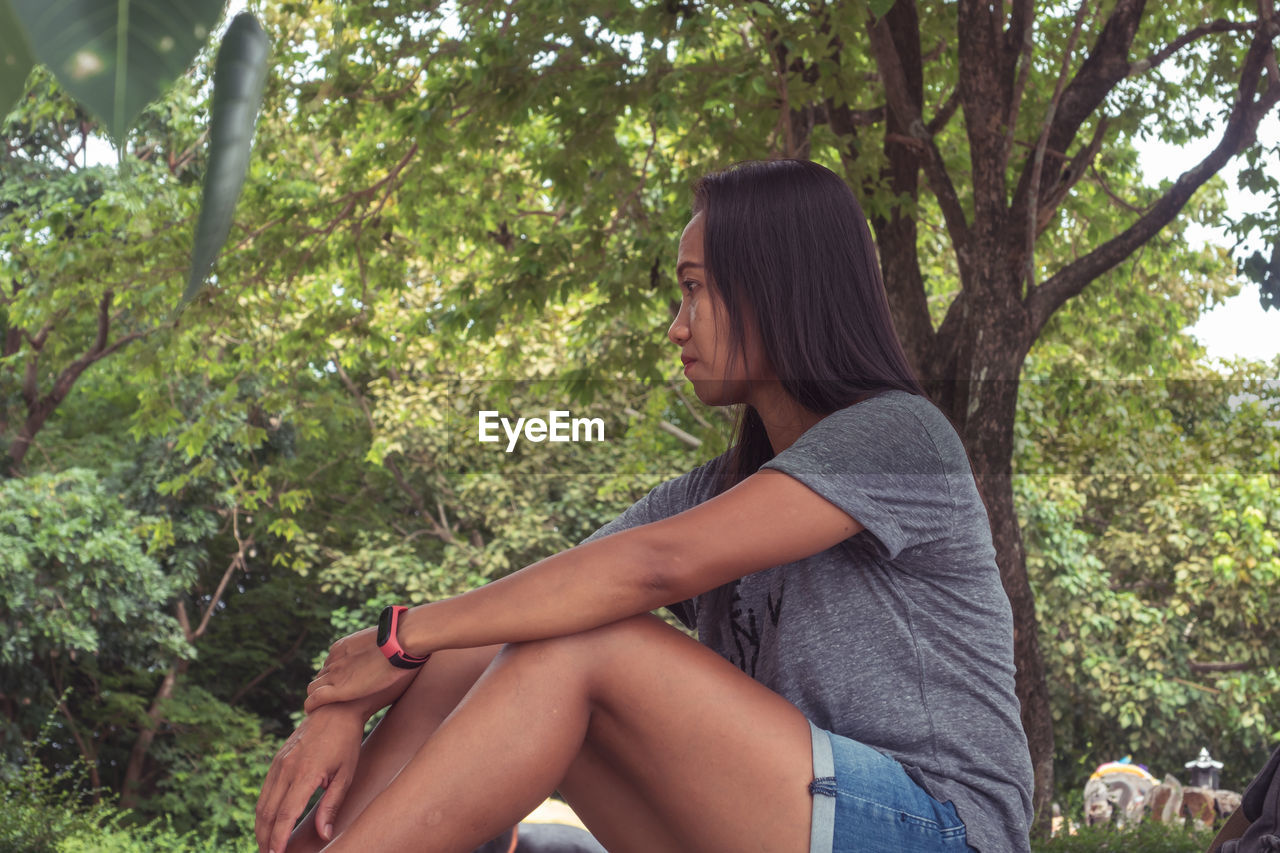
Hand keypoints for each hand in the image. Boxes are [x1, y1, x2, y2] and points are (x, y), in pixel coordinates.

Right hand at [256, 702, 363, 852]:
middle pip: (268, 813)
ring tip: (265, 846)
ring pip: (262, 803)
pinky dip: (263, 811)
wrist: (335, 709)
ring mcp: (279, 763)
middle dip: (265, 838)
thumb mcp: (346, 774)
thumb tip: (324, 835)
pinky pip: (265, 790)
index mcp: (306, 774)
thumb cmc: (346, 743)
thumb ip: (332, 805)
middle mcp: (287, 769)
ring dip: (261, 827)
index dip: (279, 838)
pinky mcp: (277, 760)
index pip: (286, 814)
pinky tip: (268, 823)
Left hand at [304, 625, 418, 714]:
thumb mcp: (385, 644)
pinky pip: (313, 699)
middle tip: (334, 698)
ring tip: (322, 708)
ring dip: (317, 696)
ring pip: (313, 687)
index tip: (345, 682)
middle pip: (321, 675)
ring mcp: (334, 674)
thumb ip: (382, 648)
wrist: (401, 642)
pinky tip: (311, 712)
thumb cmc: (403, 642)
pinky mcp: (336, 690)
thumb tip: (397, 651)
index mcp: (342, 646)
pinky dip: (311, 705)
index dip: (336, 674)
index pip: (331, 662)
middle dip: (324, 685)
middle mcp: (334, 660)